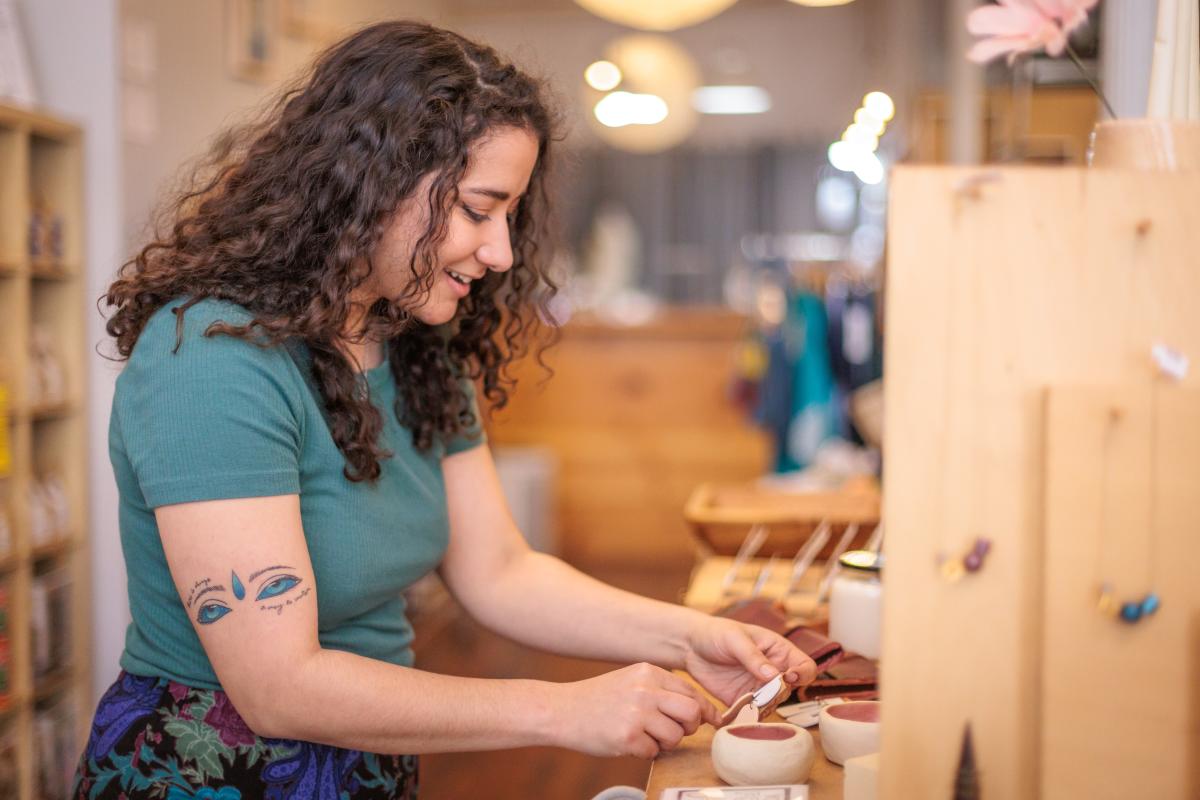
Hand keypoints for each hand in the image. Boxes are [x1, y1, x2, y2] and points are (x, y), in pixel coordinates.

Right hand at [550, 663, 720, 758]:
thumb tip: (701, 710)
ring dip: (665, 743)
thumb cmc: (600, 699)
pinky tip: (628, 742)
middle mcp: (645, 689)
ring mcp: (636, 713)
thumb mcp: (632, 681)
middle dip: (689, 727)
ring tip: (646, 737)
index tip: (710, 721)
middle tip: (676, 731)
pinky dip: (645, 752)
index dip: (703, 710)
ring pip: (675, 736)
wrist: (562, 710)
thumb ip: (662, 690)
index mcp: (648, 672)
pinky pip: (654, 752)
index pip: (691, 692)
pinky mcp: (626, 736)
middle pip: (691, 712)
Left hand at [681, 617, 817, 706]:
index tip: (788, 678)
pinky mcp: (741, 700)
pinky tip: (738, 716)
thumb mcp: (735, 639)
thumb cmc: (717, 633)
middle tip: (761, 692)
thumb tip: (774, 676)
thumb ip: (753, 657)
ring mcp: (757, 688)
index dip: (803, 675)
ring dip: (764, 708)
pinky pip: (751, 714)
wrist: (690, 645)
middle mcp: (772, 672)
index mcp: (778, 651)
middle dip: (778, 695)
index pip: (805, 666)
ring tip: (747, 703)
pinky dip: (748, 718)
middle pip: (789, 690)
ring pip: (772, 705)